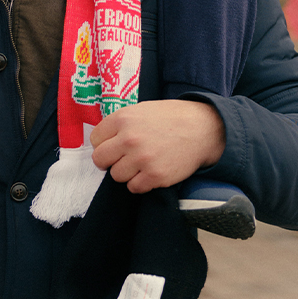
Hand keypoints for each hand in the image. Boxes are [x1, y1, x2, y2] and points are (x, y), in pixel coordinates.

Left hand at [89, 100, 225, 192]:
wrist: (202, 129)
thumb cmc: (169, 118)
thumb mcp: (140, 111)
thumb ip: (119, 124)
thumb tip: (102, 141)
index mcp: (122, 119)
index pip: (95, 140)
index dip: (104, 144)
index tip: (113, 146)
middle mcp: (129, 139)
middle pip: (100, 159)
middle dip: (109, 161)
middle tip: (122, 159)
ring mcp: (142, 159)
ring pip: (116, 175)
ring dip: (126, 173)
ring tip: (140, 164)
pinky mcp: (156, 176)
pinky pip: (134, 187)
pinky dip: (140, 183)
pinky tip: (149, 173)